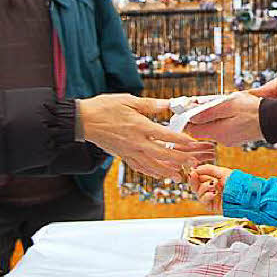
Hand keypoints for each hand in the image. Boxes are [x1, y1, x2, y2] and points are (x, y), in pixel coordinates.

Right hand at [77, 94, 214, 178]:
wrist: (84, 121)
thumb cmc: (105, 108)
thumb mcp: (129, 100)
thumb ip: (150, 104)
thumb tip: (168, 103)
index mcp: (139, 126)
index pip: (165, 135)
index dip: (181, 140)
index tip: (192, 143)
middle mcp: (136, 142)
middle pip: (162, 154)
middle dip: (179, 159)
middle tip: (193, 163)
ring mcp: (129, 151)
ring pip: (152, 165)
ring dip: (167, 171)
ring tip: (180, 176)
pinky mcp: (123, 156)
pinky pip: (139, 167)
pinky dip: (150, 172)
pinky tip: (158, 175)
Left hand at [184, 92, 262, 145]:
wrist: (275, 119)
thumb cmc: (253, 111)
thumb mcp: (228, 105)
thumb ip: (208, 112)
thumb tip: (191, 116)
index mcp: (218, 133)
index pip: (192, 130)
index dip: (188, 118)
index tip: (190, 107)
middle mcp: (222, 139)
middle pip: (203, 128)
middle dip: (202, 114)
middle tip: (208, 102)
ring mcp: (231, 139)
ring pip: (215, 126)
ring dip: (214, 115)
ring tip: (223, 104)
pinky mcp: (238, 136)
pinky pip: (225, 127)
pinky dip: (224, 118)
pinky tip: (233, 110)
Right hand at [188, 164, 232, 212]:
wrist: (244, 194)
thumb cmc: (236, 183)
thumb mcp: (222, 172)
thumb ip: (208, 169)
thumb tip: (196, 169)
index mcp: (213, 180)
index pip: (199, 178)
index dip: (195, 176)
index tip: (193, 172)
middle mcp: (211, 189)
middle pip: (196, 186)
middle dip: (194, 181)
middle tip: (193, 175)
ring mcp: (211, 198)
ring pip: (198, 193)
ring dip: (204, 188)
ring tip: (212, 185)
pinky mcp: (212, 206)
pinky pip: (204, 201)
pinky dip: (207, 196)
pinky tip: (213, 193)